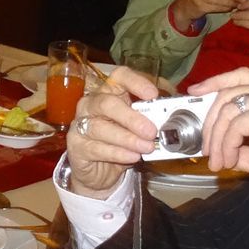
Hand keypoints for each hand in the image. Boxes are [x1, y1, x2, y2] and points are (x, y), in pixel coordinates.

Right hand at [61, 62, 168, 196]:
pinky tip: (132, 157)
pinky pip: (97, 148)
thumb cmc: (120, 144)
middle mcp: (91, 104)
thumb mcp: (137, 129)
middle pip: (107, 103)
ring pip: (100, 128)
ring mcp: (80, 125)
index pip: (119, 76)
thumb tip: (172, 119)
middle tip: (151, 131)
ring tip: (146, 148)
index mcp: (109, 93)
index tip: (153, 94)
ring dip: (127, 139)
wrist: (99, 172)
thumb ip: (151, 120)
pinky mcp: (76, 146)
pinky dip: (117, 153)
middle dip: (131, 117)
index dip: (136, 82)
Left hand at [196, 71, 248, 185]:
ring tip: (218, 161)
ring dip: (217, 138)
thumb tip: (220, 151)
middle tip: (204, 147)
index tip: (196, 93)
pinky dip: (227, 143)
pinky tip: (229, 160)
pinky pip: (237, 124)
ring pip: (228, 109)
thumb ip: (243, 149)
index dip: (215, 82)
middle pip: (229, 91)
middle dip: (209, 120)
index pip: (240, 77)